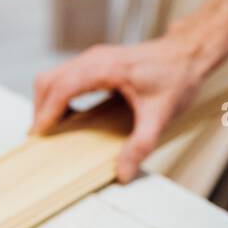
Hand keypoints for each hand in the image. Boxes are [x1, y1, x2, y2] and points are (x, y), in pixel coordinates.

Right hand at [31, 0, 227, 182]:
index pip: (63, 86)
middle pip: (49, 80)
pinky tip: (67, 119)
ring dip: (46, 104)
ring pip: (53, 78)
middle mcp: (94, 59)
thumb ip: (141, 146)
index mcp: (106, 68)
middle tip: (42, 140)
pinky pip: (64, 78)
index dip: (47, 112)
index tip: (39, 135)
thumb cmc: (176, 77)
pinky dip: (57, 98)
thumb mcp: (160, 116)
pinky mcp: (94, 64)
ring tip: (51, 133)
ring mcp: (92, 59)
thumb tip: (122, 173)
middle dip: (40, 111)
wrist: (188, 53)